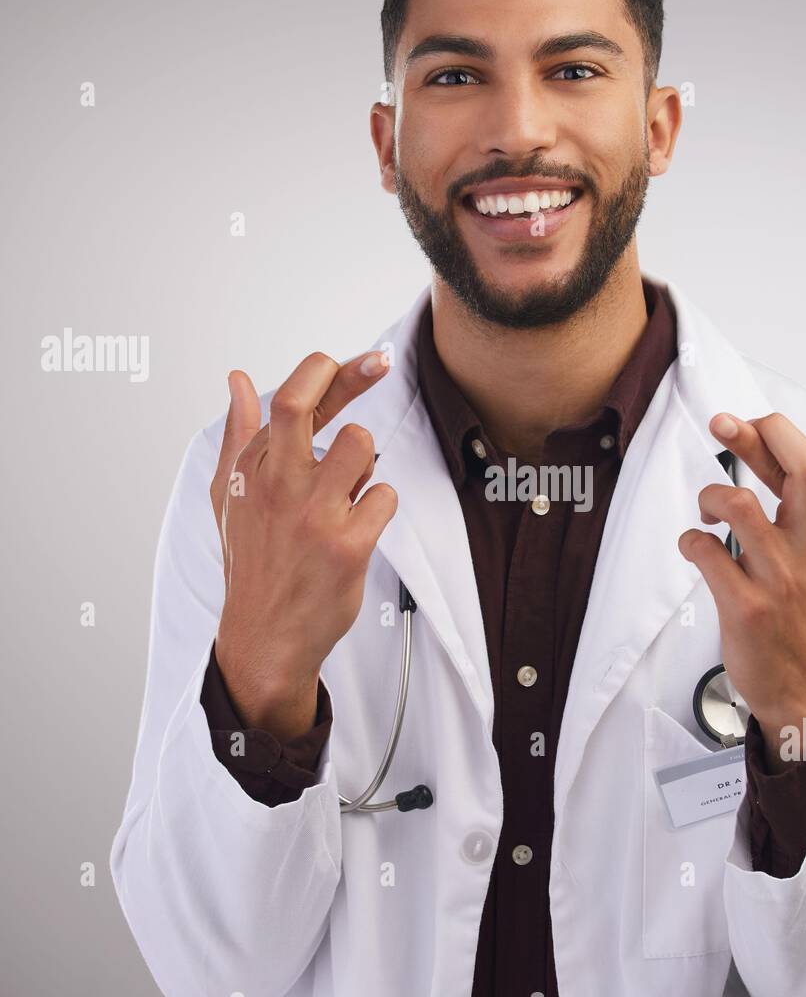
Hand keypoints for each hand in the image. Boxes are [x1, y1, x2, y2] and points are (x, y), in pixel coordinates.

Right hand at [210, 350, 397, 737]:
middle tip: (378, 364)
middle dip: (351, 374)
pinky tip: (358, 528)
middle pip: (304, 404)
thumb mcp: (231, 497)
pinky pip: (384, 497)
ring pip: (360, 447)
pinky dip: (379, 508)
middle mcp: (276, 486)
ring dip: (366, 464)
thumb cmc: (253, 562)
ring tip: (349, 492)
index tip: (362, 359)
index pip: (287, 399)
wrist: (264, 636)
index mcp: (251, 469)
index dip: (327, 369)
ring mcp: (311, 515)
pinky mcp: (346, 546)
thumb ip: (238, 434)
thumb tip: (238, 380)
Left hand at [677, 412, 805, 769]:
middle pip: (799, 471)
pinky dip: (692, 542)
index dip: (776, 431)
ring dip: (711, 496)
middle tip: (719, 425)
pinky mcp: (748, 608)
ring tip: (708, 512)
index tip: (744, 423)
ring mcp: (781, 578)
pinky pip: (708, 555)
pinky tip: (696, 549)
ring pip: (742, 508)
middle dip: (752, 437)